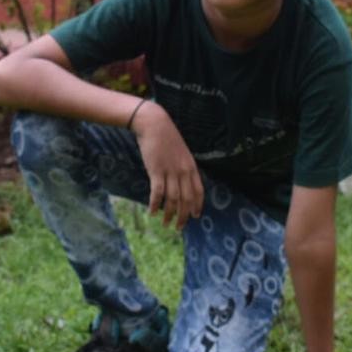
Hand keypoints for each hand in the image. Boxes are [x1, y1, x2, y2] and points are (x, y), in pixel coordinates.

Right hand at [132, 101, 203, 229]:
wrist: (154, 124)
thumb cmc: (166, 138)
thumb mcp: (181, 152)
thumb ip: (183, 167)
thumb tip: (181, 182)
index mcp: (191, 166)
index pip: (198, 191)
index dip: (197, 205)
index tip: (195, 216)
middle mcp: (183, 171)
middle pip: (186, 199)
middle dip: (183, 216)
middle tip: (179, 227)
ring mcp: (170, 171)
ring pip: (172, 199)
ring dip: (169, 214)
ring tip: (166, 224)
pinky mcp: (156, 171)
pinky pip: (157, 193)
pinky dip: (155, 204)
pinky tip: (152, 212)